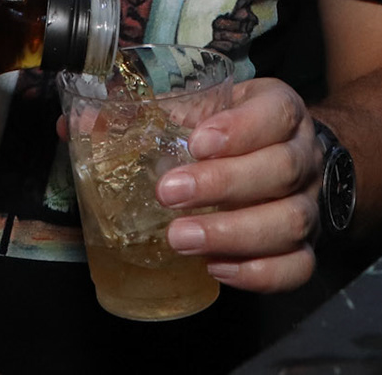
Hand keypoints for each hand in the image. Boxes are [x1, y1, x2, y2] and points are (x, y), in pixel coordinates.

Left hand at [152, 77, 323, 292]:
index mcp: (280, 111)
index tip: (197, 143)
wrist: (282, 155)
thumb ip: (142, 114)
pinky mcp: (307, 246)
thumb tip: (72, 125)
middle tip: (169, 195)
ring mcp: (309, 204)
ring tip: (180, 240)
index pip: (277, 112)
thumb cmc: (231, 131)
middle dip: (224, 184)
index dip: (241, 128)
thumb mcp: (199, 108)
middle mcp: (304, 156)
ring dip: (233, 234)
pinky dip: (258, 273)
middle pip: (282, 170)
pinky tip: (216, 269)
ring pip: (291, 221)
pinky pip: (298, 267)